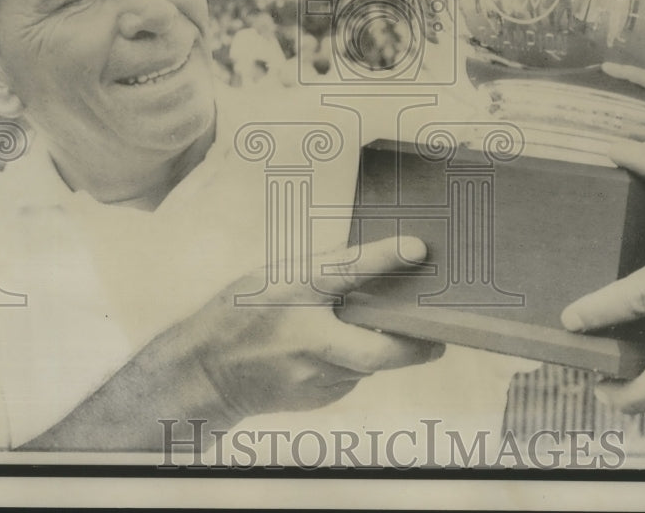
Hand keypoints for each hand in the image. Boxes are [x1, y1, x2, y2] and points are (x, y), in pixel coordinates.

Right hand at [176, 236, 443, 419]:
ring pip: (368, 362)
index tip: (418, 248)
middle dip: (415, 345)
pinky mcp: (319, 397)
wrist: (206, 372)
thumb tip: (380, 262)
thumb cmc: (242, 312)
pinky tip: (330, 351)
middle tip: (438, 336)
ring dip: (377, 347)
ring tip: (366, 329)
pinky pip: (352, 375)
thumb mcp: (276, 275)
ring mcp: (313, 376)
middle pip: (380, 349)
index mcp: (293, 292)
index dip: (385, 257)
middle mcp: (307, 338)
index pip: (345, 270)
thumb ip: (325, 270)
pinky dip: (353, 362)